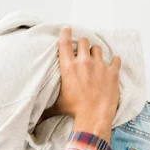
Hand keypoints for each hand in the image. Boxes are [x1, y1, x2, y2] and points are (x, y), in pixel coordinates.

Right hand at [53, 26, 120, 141]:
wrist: (94, 116)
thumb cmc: (75, 111)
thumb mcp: (57, 107)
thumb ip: (45, 109)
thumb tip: (34, 121)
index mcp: (69, 68)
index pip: (65, 43)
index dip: (65, 33)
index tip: (67, 29)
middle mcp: (84, 63)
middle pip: (84, 41)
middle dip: (82, 44)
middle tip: (82, 50)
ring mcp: (100, 66)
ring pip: (98, 48)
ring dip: (95, 52)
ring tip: (95, 58)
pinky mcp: (112, 72)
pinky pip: (116, 60)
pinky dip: (114, 61)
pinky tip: (113, 64)